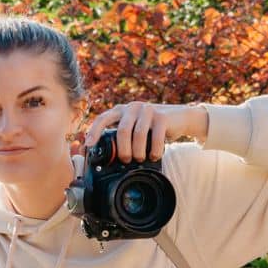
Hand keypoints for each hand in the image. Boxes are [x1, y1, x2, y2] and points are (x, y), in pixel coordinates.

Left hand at [81, 101, 206, 162]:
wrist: (180, 118)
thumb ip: (122, 136)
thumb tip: (107, 158)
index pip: (103, 118)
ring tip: (140, 158)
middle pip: (122, 130)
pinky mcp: (162, 117)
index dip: (94, 131)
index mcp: (122, 110)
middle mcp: (133, 107)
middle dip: (123, 150)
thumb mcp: (135, 129)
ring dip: (139, 152)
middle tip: (126, 160)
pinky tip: (155, 156)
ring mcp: (148, 110)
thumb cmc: (153, 128)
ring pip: (138, 135)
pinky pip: (156, 137)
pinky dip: (154, 151)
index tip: (88, 145)